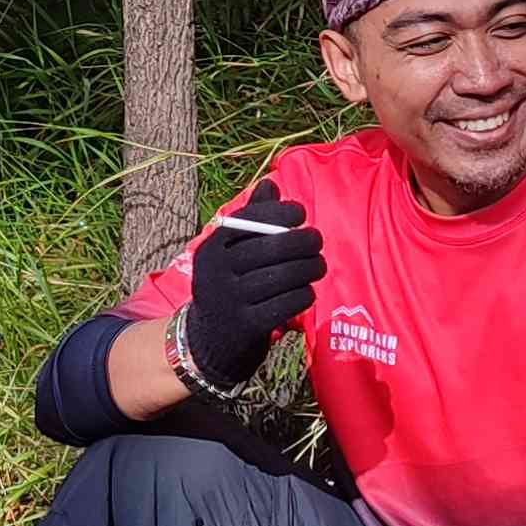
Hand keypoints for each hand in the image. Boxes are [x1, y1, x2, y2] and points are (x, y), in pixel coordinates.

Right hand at [186, 181, 324, 390]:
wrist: (207, 342)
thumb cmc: (228, 286)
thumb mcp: (228, 254)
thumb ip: (250, 221)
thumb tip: (269, 183)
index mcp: (211, 247)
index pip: (249, 220)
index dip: (279, 213)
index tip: (300, 214)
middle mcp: (217, 271)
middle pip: (270, 248)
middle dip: (302, 241)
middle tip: (318, 242)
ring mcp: (230, 300)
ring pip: (282, 276)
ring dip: (309, 268)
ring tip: (318, 266)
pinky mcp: (246, 326)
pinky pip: (286, 304)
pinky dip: (302, 295)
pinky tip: (307, 292)